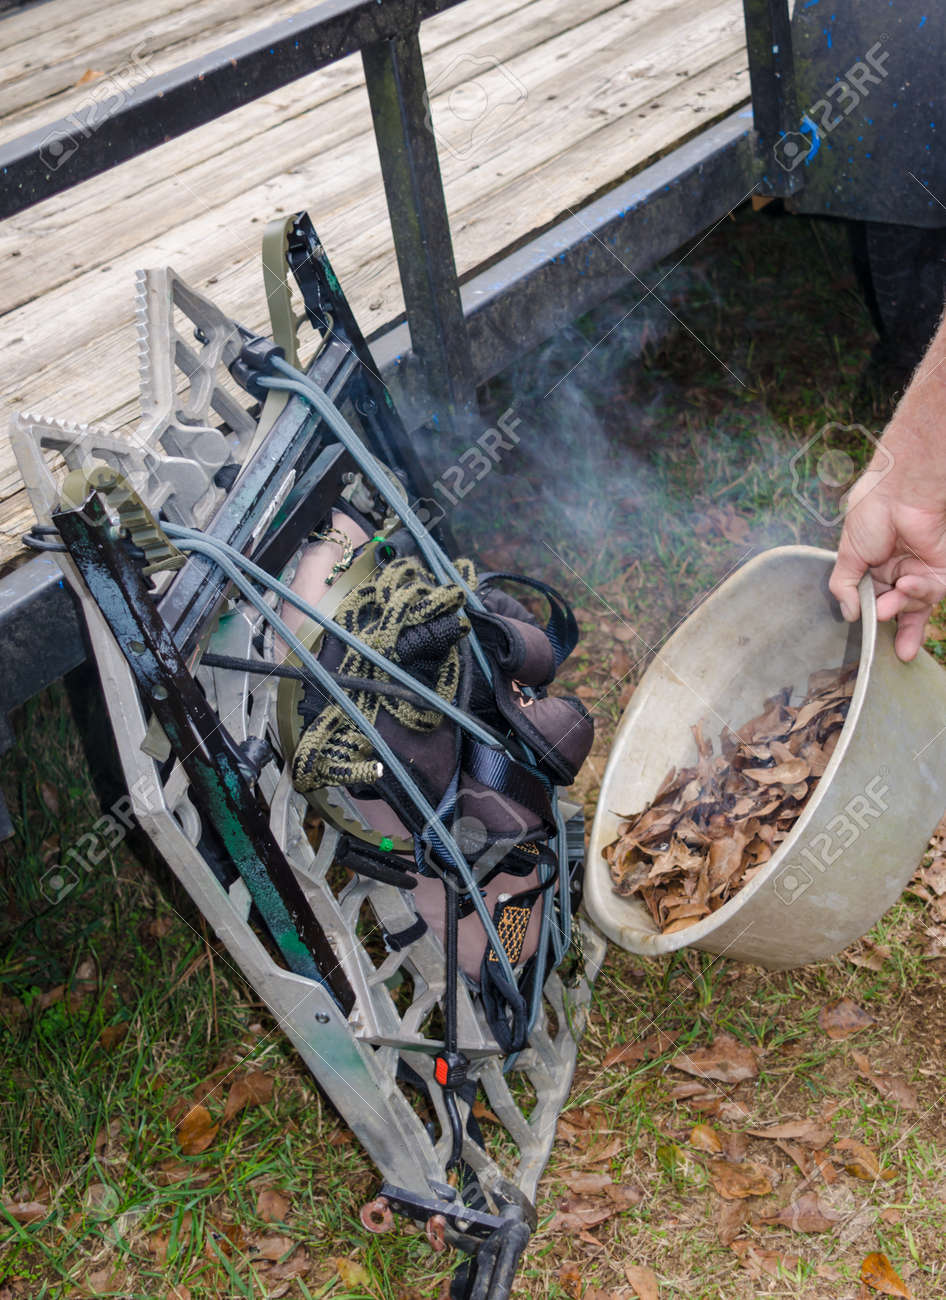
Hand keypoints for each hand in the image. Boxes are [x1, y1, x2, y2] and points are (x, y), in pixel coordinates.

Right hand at [829, 469, 945, 661]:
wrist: (902, 491)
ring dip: (901, 607)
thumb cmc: (871, 512)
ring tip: (888, 606)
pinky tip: (906, 585)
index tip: (862, 628)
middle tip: (879, 625)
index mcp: (872, 564)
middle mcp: (897, 568)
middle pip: (898, 608)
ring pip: (914, 604)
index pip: (873, 598)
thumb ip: (844, 586)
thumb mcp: (847, 554)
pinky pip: (932, 592)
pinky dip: (918, 593)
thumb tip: (847, 614)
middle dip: (892, 623)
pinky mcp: (940, 568)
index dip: (869, 617)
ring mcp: (919, 568)